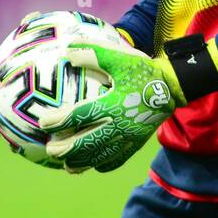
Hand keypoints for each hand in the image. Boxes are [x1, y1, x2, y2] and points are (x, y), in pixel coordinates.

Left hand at [36, 43, 183, 172]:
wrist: (174, 86)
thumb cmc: (144, 70)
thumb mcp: (120, 57)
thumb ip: (93, 54)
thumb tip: (68, 52)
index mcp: (112, 103)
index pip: (80, 115)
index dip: (59, 120)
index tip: (43, 123)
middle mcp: (119, 124)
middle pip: (87, 143)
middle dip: (66, 149)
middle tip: (51, 150)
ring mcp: (129, 137)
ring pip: (101, 156)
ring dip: (81, 162)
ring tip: (67, 165)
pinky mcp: (137, 143)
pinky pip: (118, 159)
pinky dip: (104, 164)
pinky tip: (94, 165)